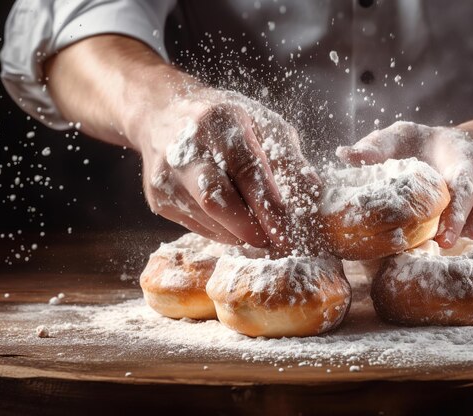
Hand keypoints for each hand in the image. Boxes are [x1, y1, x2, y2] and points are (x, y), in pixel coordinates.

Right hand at [136, 87, 319, 247]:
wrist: (162, 115)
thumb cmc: (223, 121)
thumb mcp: (261, 123)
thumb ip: (288, 157)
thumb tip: (314, 192)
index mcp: (218, 121)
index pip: (247, 170)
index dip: (269, 207)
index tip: (288, 234)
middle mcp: (186, 147)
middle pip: (215, 199)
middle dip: (249, 228)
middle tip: (274, 242)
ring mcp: (166, 176)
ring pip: (208, 219)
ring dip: (238, 232)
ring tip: (257, 228)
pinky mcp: (158, 198)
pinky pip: (197, 226)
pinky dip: (221, 230)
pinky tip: (232, 220)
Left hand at [336, 121, 472, 246]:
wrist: (466, 147)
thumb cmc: (424, 145)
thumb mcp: (401, 136)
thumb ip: (376, 146)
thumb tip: (343, 155)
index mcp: (465, 158)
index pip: (466, 184)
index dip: (456, 210)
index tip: (441, 234)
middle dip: (461, 232)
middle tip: (438, 250)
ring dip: (468, 243)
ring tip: (441, 258)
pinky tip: (455, 259)